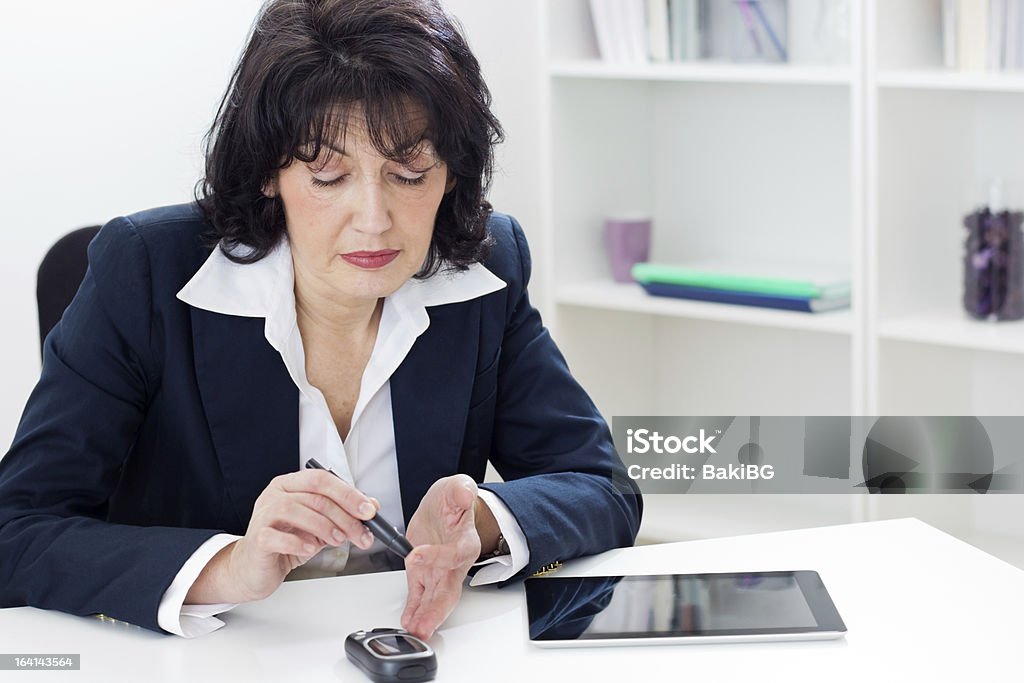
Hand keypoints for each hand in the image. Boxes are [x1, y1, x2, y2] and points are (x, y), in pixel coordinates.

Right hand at [187, 470, 377, 604]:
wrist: (255, 569)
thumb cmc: (286, 542)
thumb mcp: (319, 526)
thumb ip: (342, 513)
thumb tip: (371, 506)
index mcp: (291, 485)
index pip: (322, 479)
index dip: (348, 494)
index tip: (368, 510)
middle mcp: (275, 495)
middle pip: (314, 496)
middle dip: (344, 516)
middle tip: (360, 533)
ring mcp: (263, 515)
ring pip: (296, 510)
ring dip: (324, 526)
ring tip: (338, 540)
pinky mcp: (256, 538)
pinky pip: (276, 536)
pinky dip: (298, 542)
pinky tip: (310, 549)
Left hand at [401, 474, 481, 638]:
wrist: (446, 508)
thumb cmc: (454, 500)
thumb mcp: (458, 487)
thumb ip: (462, 490)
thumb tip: (465, 493)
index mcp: (465, 541)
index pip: (455, 554)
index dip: (438, 557)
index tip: (416, 555)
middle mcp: (454, 562)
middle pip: (448, 590)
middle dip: (436, 610)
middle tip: (424, 626)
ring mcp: (439, 571)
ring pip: (434, 598)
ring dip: (425, 616)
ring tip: (414, 630)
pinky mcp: (423, 574)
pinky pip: (420, 595)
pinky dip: (414, 610)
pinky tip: (408, 622)